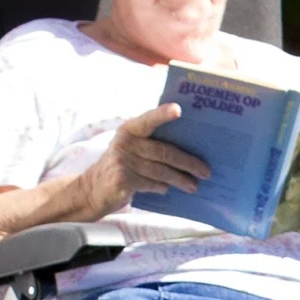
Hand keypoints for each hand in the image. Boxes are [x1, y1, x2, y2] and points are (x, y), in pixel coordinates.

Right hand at [81, 104, 204, 213]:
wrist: (93, 188)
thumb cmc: (122, 164)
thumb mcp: (132, 148)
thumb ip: (153, 143)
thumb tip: (191, 150)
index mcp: (130, 129)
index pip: (149, 119)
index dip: (163, 114)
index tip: (179, 109)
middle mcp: (125, 142)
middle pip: (164, 151)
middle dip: (188, 162)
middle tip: (206, 171)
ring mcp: (123, 162)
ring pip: (161, 171)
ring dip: (180, 179)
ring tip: (194, 185)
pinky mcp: (123, 180)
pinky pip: (151, 184)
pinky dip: (162, 187)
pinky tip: (168, 189)